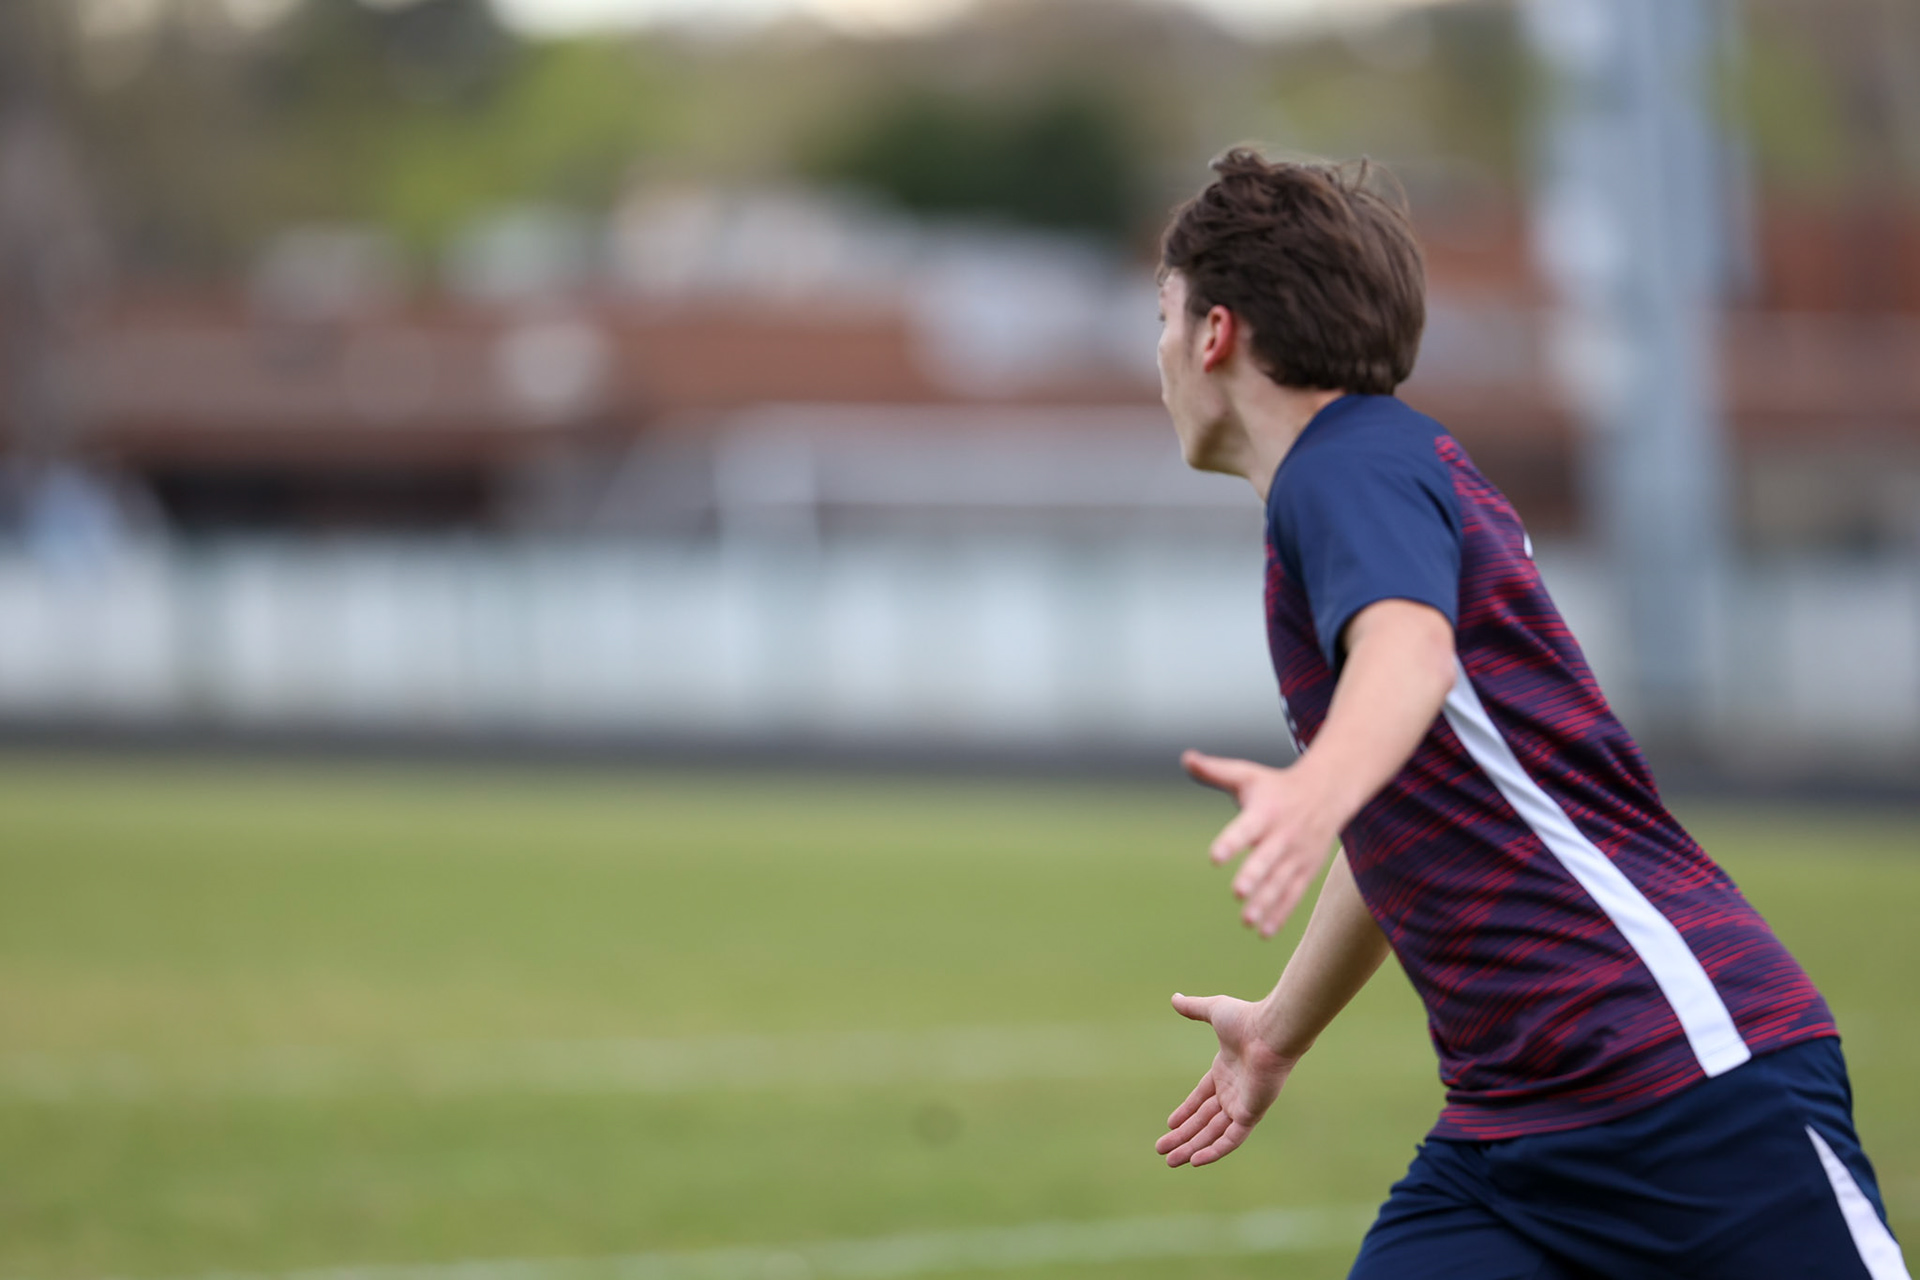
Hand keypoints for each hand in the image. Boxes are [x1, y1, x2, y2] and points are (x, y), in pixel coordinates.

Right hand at [1154, 992, 1294, 1166]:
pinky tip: (1195, 1161)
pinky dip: (1214, 1151)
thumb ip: (1194, 1009)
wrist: (1272, 1031)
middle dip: (1182, 1136)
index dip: (1186, 1112)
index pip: (1201, 1098)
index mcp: (1224, 1071)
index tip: (1169, 1124)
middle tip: (1162, 1150)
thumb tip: (1174, 998)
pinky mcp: (1251, 1113)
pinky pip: (1231, 1138)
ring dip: (1192, 1147)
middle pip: (1203, 1120)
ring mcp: (1242, 1104)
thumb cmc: (1246, 1019)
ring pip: (1213, 1133)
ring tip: (1171, 1161)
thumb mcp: (1213, 1011)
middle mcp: (1233, 1091)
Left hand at [1182, 750, 1338, 936]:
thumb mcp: (1248, 774)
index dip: (1231, 842)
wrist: (1328, 791)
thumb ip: (1215, 771)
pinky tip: (1263, 932)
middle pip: (1267, 858)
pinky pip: (1293, 894)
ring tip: (1246, 921)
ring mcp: (1297, 855)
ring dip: (1265, 902)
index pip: (1246, 828)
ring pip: (1280, 881)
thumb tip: (1186, 757)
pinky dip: (1280, 913)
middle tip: (1237, 893)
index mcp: (1266, 812)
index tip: (1214, 858)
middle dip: (1254, 876)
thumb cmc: (1277, 786)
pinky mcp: (1306, 870)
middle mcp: (1283, 835)